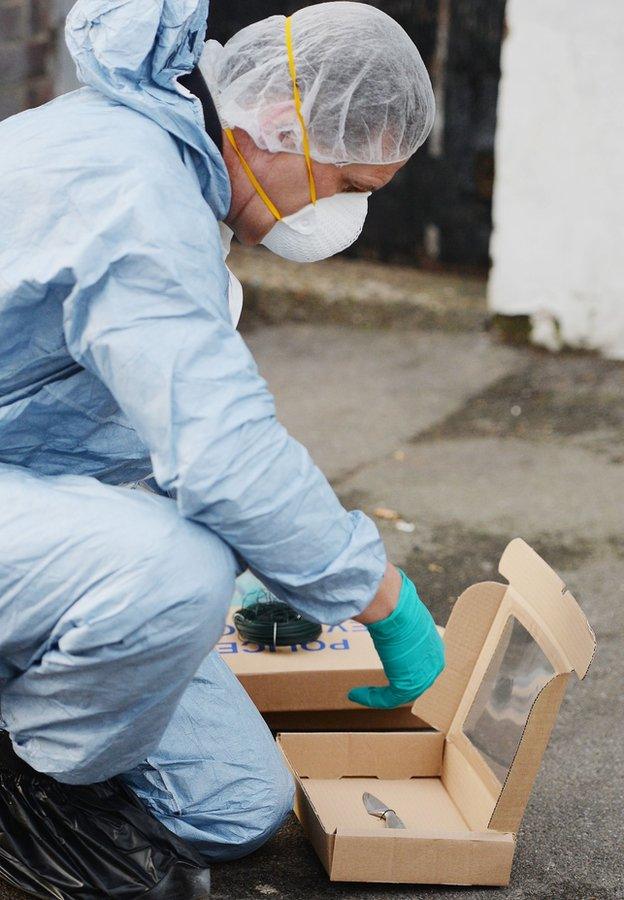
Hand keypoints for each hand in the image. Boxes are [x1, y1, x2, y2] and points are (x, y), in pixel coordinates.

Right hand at [348, 569, 444, 708]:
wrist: (393, 605)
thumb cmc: (395, 600)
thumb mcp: (402, 608)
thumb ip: (398, 612)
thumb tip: (385, 595)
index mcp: (433, 644)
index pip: (421, 664)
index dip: (403, 670)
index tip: (385, 673)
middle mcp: (433, 662)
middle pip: (413, 682)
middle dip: (393, 687)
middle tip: (373, 690)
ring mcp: (423, 675)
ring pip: (400, 693)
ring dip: (377, 695)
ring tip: (358, 693)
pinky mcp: (407, 683)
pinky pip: (388, 698)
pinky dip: (369, 698)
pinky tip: (354, 694)